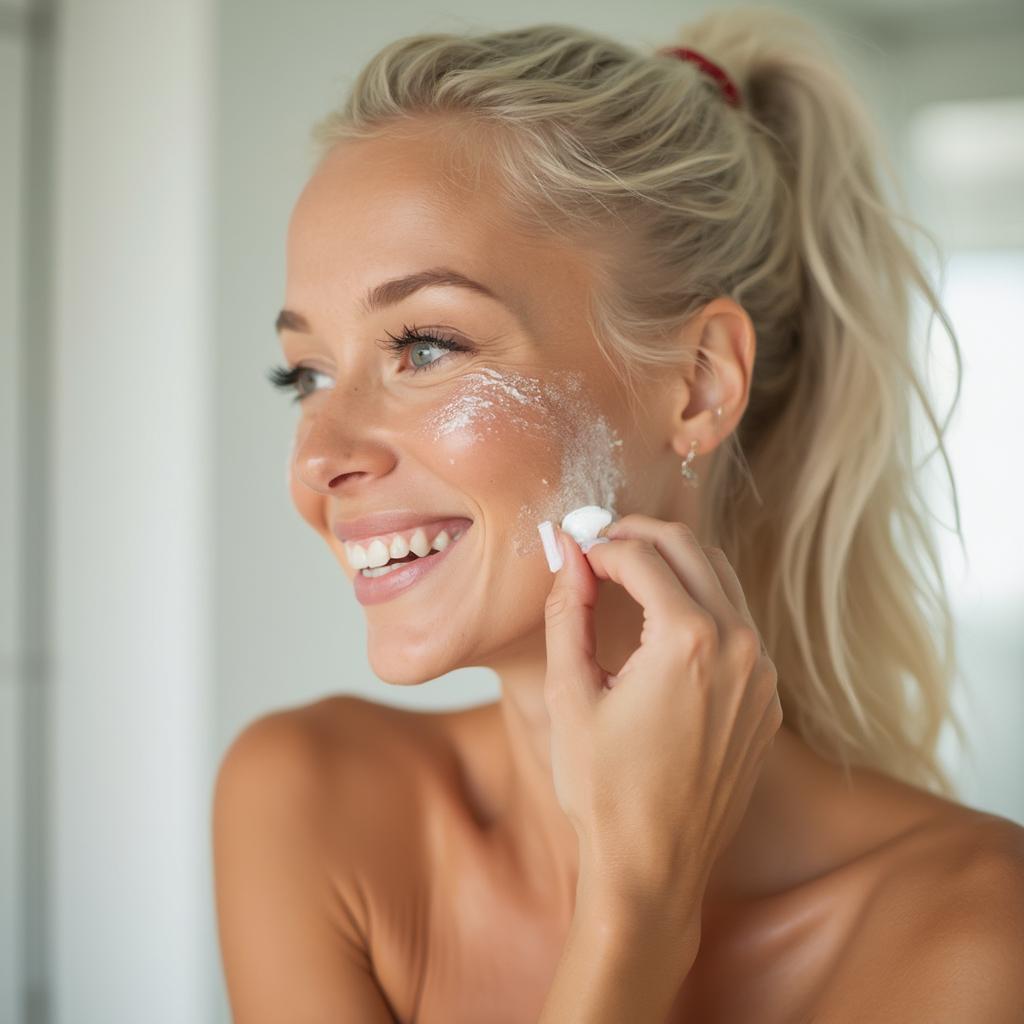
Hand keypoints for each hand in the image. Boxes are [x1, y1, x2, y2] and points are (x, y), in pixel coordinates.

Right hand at [541, 514, 782, 928]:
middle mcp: (740, 647)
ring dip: (675, 565)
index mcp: (690, 642)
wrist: (653, 866)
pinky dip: (702, 605)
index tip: (575, 554)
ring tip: (628, 576)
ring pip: (722, 580)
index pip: (642, 555)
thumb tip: (568, 557)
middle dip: (641, 536)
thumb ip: (567, 612)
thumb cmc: (604, 789)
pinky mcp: (767, 699)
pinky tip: (663, 626)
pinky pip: (740, 625)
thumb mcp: (568, 693)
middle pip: (691, 548)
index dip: (599, 546)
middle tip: (601, 545)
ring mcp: (762, 675)